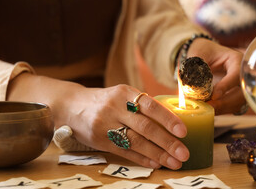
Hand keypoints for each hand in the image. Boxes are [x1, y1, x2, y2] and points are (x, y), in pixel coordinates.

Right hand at [7, 74, 189, 169]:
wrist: (72, 106)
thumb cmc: (104, 100)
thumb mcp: (121, 94)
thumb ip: (141, 105)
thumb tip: (172, 120)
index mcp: (124, 92)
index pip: (150, 105)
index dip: (167, 119)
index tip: (183, 132)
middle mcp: (114, 107)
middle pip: (145, 127)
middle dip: (167, 142)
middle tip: (183, 153)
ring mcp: (105, 124)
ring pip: (135, 141)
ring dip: (157, 154)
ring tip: (174, 162)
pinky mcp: (99, 139)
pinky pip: (124, 151)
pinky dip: (141, 158)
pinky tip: (155, 163)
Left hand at [187, 38, 245, 113]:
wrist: (206, 54)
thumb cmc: (203, 50)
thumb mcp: (198, 52)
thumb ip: (194, 65)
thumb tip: (188, 82)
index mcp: (236, 60)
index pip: (236, 74)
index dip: (226, 86)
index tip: (214, 95)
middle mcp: (242, 74)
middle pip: (241, 92)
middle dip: (224, 102)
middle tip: (208, 106)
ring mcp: (240, 86)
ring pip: (238, 102)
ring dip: (222, 108)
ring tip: (205, 109)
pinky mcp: (235, 96)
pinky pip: (232, 107)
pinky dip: (221, 110)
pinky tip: (208, 110)